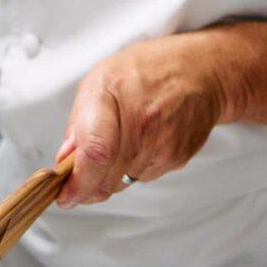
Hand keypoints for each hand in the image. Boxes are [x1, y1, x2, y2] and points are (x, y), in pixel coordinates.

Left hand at [55, 33, 226, 207]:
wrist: (200, 72)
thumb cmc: (145, 71)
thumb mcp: (99, 80)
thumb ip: (79, 122)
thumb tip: (66, 160)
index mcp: (112, 92)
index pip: (95, 151)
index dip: (78, 182)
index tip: (66, 195)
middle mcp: (141, 118)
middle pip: (107, 176)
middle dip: (87, 187)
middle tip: (79, 181)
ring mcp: (163, 140)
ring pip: (122, 182)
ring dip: (111, 175)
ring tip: (120, 142)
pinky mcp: (178, 157)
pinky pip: (143, 177)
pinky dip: (134, 168)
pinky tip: (142, 142)